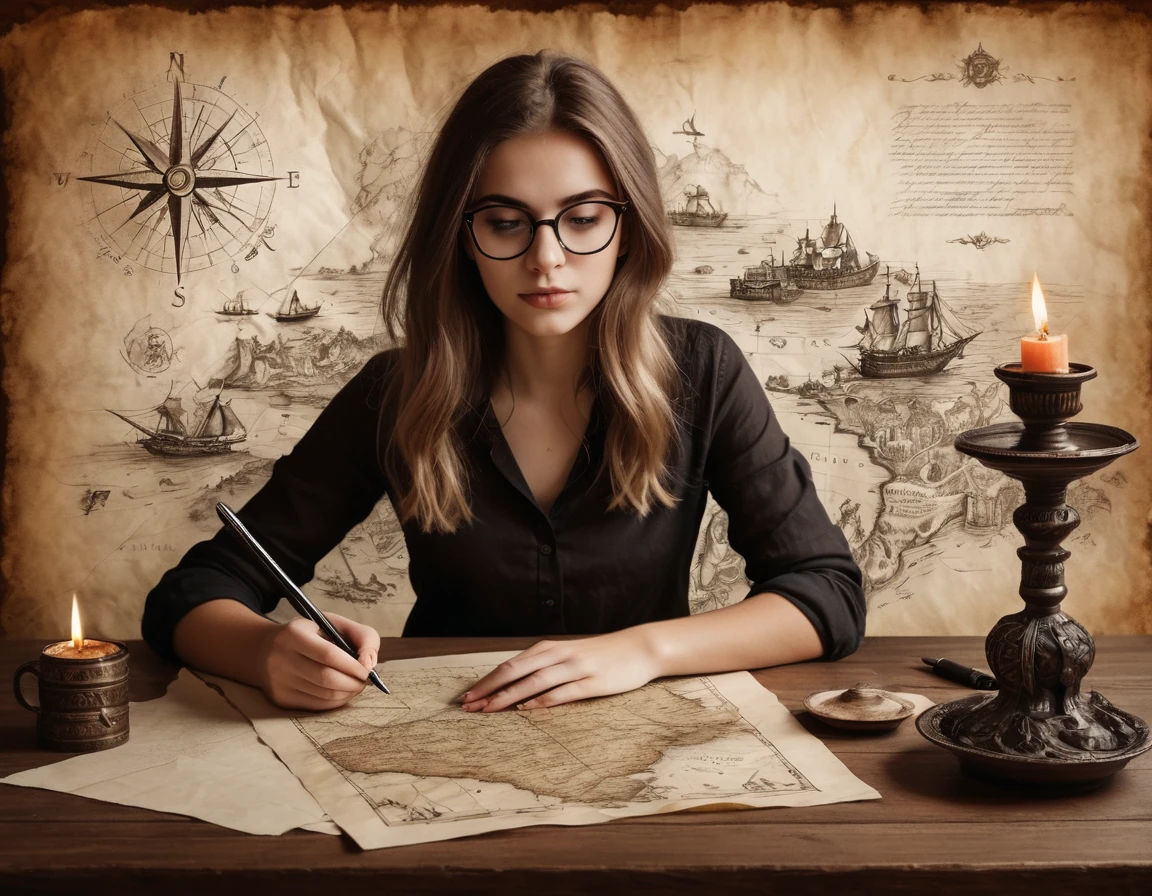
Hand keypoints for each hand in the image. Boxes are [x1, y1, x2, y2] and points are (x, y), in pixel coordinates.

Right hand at [258, 612, 379, 711]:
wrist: (266, 650)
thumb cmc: (311, 634)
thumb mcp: (334, 623)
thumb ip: (362, 636)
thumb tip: (369, 664)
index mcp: (294, 633)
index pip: (328, 654)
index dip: (352, 665)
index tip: (368, 670)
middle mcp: (282, 658)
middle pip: (326, 678)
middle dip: (353, 683)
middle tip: (366, 681)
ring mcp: (279, 681)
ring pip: (323, 695)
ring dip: (348, 693)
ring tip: (356, 685)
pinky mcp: (282, 698)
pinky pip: (317, 706)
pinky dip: (336, 701)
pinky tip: (343, 692)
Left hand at [460, 629, 660, 712]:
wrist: (639, 648)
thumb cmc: (600, 655)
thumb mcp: (567, 655)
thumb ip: (543, 665)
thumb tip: (514, 684)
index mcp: (549, 648)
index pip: (509, 665)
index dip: (486, 681)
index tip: (467, 696)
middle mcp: (558, 655)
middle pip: (515, 671)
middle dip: (489, 689)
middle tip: (468, 706)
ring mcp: (575, 668)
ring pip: (534, 681)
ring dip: (508, 696)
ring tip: (488, 710)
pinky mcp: (592, 683)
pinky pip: (562, 692)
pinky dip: (541, 701)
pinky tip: (525, 710)